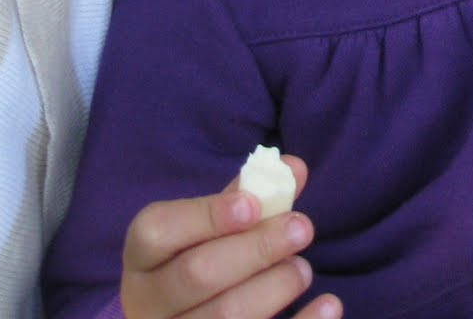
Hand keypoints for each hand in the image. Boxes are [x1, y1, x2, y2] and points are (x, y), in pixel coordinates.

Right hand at [120, 156, 341, 318]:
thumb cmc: (195, 261)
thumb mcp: (205, 227)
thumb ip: (246, 195)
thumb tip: (293, 168)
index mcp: (143, 257)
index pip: (159, 232)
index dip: (206, 216)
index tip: (253, 205)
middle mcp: (147, 304)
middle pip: (196, 275)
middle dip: (256, 249)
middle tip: (302, 228)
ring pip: (223, 318)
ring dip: (273, 289)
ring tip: (303, 268)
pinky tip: (329, 305)